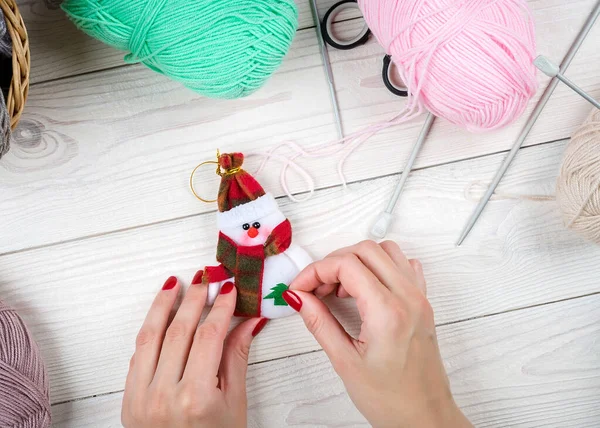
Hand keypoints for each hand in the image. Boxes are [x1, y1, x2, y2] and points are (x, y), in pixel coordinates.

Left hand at [122, 275, 267, 427]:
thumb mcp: (234, 404)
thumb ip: (236, 357)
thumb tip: (248, 321)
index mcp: (195, 398)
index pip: (208, 337)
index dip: (221, 308)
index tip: (230, 290)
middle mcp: (163, 395)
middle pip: (179, 331)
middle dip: (194, 299)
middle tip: (207, 277)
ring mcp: (141, 397)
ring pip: (150, 336)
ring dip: (163, 305)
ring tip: (177, 284)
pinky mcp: (128, 399)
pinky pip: (137, 354)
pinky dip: (149, 329)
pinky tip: (159, 313)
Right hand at [285, 241, 471, 427]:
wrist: (425, 418)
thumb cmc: (391, 399)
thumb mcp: (345, 362)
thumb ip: (319, 322)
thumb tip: (297, 297)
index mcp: (388, 312)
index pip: (346, 265)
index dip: (315, 271)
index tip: (299, 288)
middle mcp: (408, 297)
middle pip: (365, 250)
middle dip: (333, 262)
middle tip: (316, 289)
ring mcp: (419, 297)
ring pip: (386, 250)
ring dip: (358, 260)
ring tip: (340, 289)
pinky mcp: (423, 302)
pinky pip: (404, 265)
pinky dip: (381, 266)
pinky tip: (367, 288)